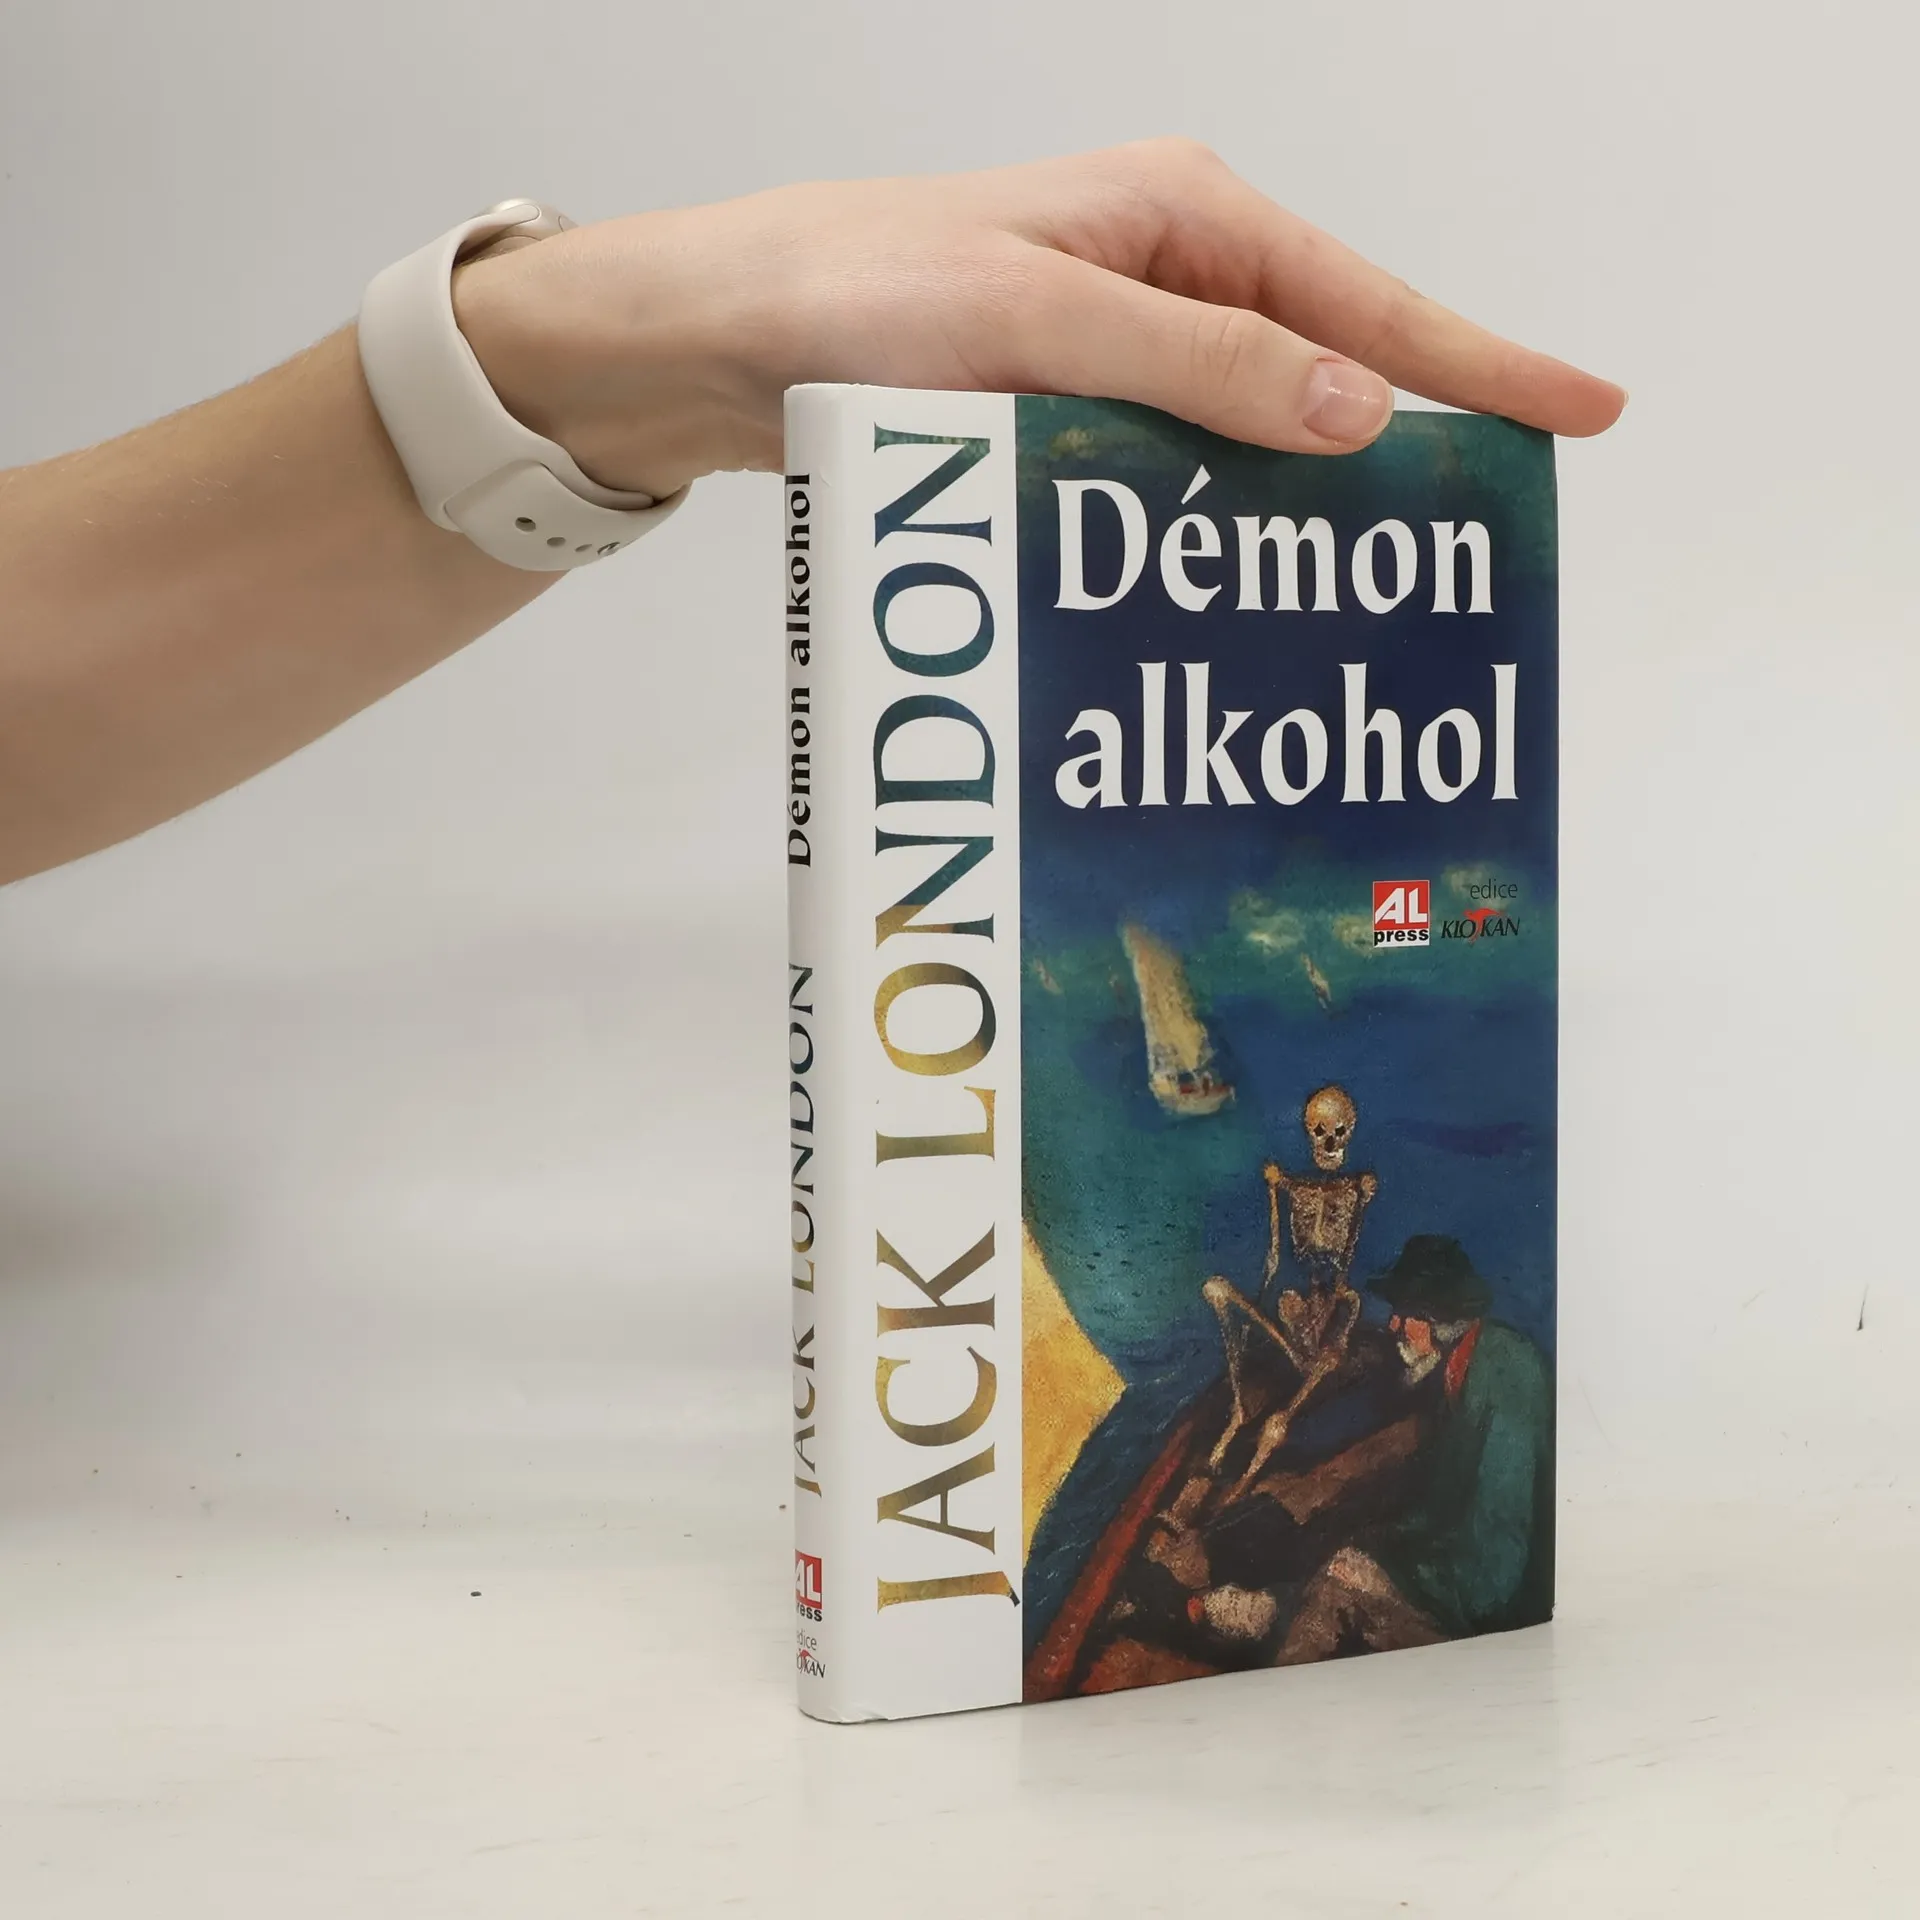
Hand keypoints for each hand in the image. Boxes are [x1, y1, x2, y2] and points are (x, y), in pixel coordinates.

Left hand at [452, 139, 1624, 501]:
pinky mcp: (1054, 421)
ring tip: (1349, 612)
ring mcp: (1108, 355)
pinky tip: (1216, 607)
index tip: (1585, 414)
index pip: (1366, 299)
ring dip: (1284, 523)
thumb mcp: (1033, 316)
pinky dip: (1193, 542)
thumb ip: (1196, 363)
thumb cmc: (851, 292)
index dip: (1482, 364)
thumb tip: (1359, 411)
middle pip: (1321, 377)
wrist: (711, 340)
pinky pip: (1160, 484)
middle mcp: (1158, 280)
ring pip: (1239, 448)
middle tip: (1468, 561)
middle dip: (1395, 463)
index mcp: (1180, 219)